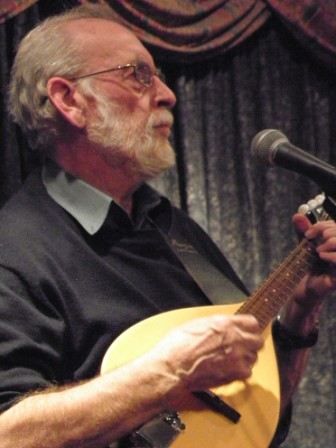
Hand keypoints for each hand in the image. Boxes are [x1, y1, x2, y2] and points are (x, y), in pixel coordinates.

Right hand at [149, 314, 263, 393]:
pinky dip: (240, 372)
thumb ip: (215, 325)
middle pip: (258, 341)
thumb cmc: (177, 345)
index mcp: (225, 323)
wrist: (173, 367)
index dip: (249, 328)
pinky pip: (247, 372)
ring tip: (232, 360)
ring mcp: (237, 357)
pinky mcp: (236, 374)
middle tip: (241, 347)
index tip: (246, 332)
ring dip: (245, 358)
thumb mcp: (196, 325)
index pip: (252, 323)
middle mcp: (235, 338)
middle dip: (250, 343)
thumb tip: (223, 327)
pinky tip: (228, 370)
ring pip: (254, 357)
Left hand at [292, 213, 335, 303]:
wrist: (302, 288)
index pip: (335, 225)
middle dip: (328, 232)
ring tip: (318, 251)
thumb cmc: (307, 266)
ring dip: (331, 242)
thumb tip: (297, 215)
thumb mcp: (305, 246)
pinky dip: (333, 255)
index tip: (308, 234)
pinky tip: (322, 256)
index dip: (322, 225)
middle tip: (315, 242)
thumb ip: (303, 231)